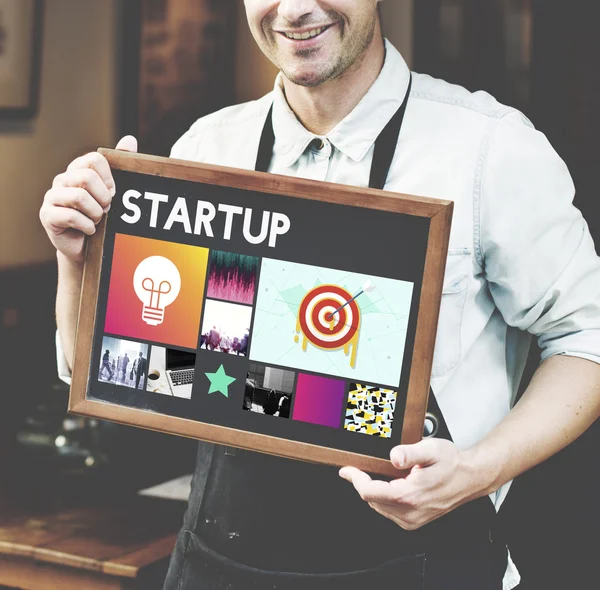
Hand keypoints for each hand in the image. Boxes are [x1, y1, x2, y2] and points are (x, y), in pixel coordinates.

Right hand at [40, 136, 137, 262]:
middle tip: (106, 209)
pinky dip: (88, 226)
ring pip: (79, 197)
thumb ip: (119, 164)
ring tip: (97, 220)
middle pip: (86, 177)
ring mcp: (52, 197)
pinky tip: (89, 230)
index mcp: (78, 170)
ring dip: (96, 213)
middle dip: (103, 197)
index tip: (113, 193)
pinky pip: (72, 217)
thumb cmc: (100, 216)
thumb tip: (130, 139)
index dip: (109, 179)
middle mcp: (62, 180)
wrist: (86, 247)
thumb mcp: (112, 191)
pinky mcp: (47, 215)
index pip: (95, 159)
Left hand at [339, 439, 485, 529]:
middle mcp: (410, 512)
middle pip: (372, 500)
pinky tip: (393, 485)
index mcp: (410, 496)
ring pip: (379, 506)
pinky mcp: (414, 521)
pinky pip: (389, 510)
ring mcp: (412, 519)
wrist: (471, 477)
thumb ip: (410, 453)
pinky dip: (385, 497)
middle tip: (364, 467)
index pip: (369, 492)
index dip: (355, 479)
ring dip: (375, 490)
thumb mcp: (431, 449)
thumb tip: (394, 457)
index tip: (346, 470)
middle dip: (364, 482)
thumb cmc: (453, 463)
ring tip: (385, 474)